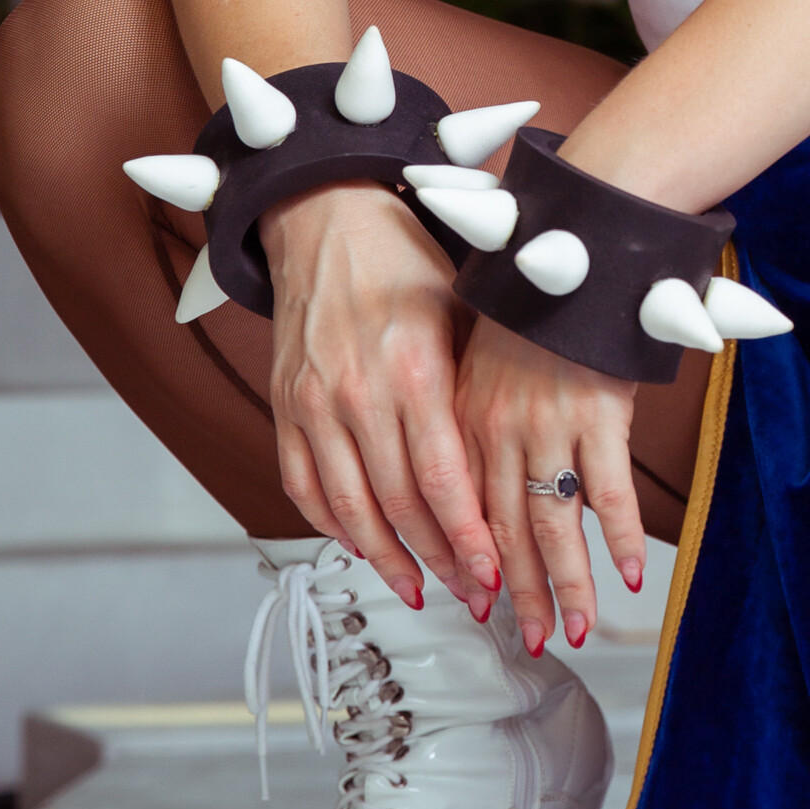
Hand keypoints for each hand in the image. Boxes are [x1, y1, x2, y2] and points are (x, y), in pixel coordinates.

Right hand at [261, 188, 502, 613]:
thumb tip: (524, 454)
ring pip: (348, 508)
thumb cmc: (404, 256)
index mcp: (414, 367)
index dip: (466, 536)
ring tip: (420, 588)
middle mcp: (358, 391)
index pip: (442, 477)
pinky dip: (331, 525)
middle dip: (439, 559)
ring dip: (386, 558)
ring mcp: (313, 402)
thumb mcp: (463, 308)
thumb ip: (480, 384)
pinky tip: (361, 545)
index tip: (492, 574)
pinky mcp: (284, 405)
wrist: (325, 214)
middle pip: (399, 504)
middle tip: (471, 594)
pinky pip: (303, 485)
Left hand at [453, 314, 642, 659]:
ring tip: (579, 625)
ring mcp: (550, 422)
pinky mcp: (601, 412)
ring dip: (569, 585)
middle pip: (506, 531)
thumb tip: (480, 474)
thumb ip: (478, 414)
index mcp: (464, 414)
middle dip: (520, 593)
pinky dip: (621, 537)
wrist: (572, 240)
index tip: (478, 602)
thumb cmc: (534, 295)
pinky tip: (629, 572)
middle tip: (532, 636)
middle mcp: (501, 425)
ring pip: (556, 525)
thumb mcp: (481, 354)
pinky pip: (611, 492)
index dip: (472, 563)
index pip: (462, 508)